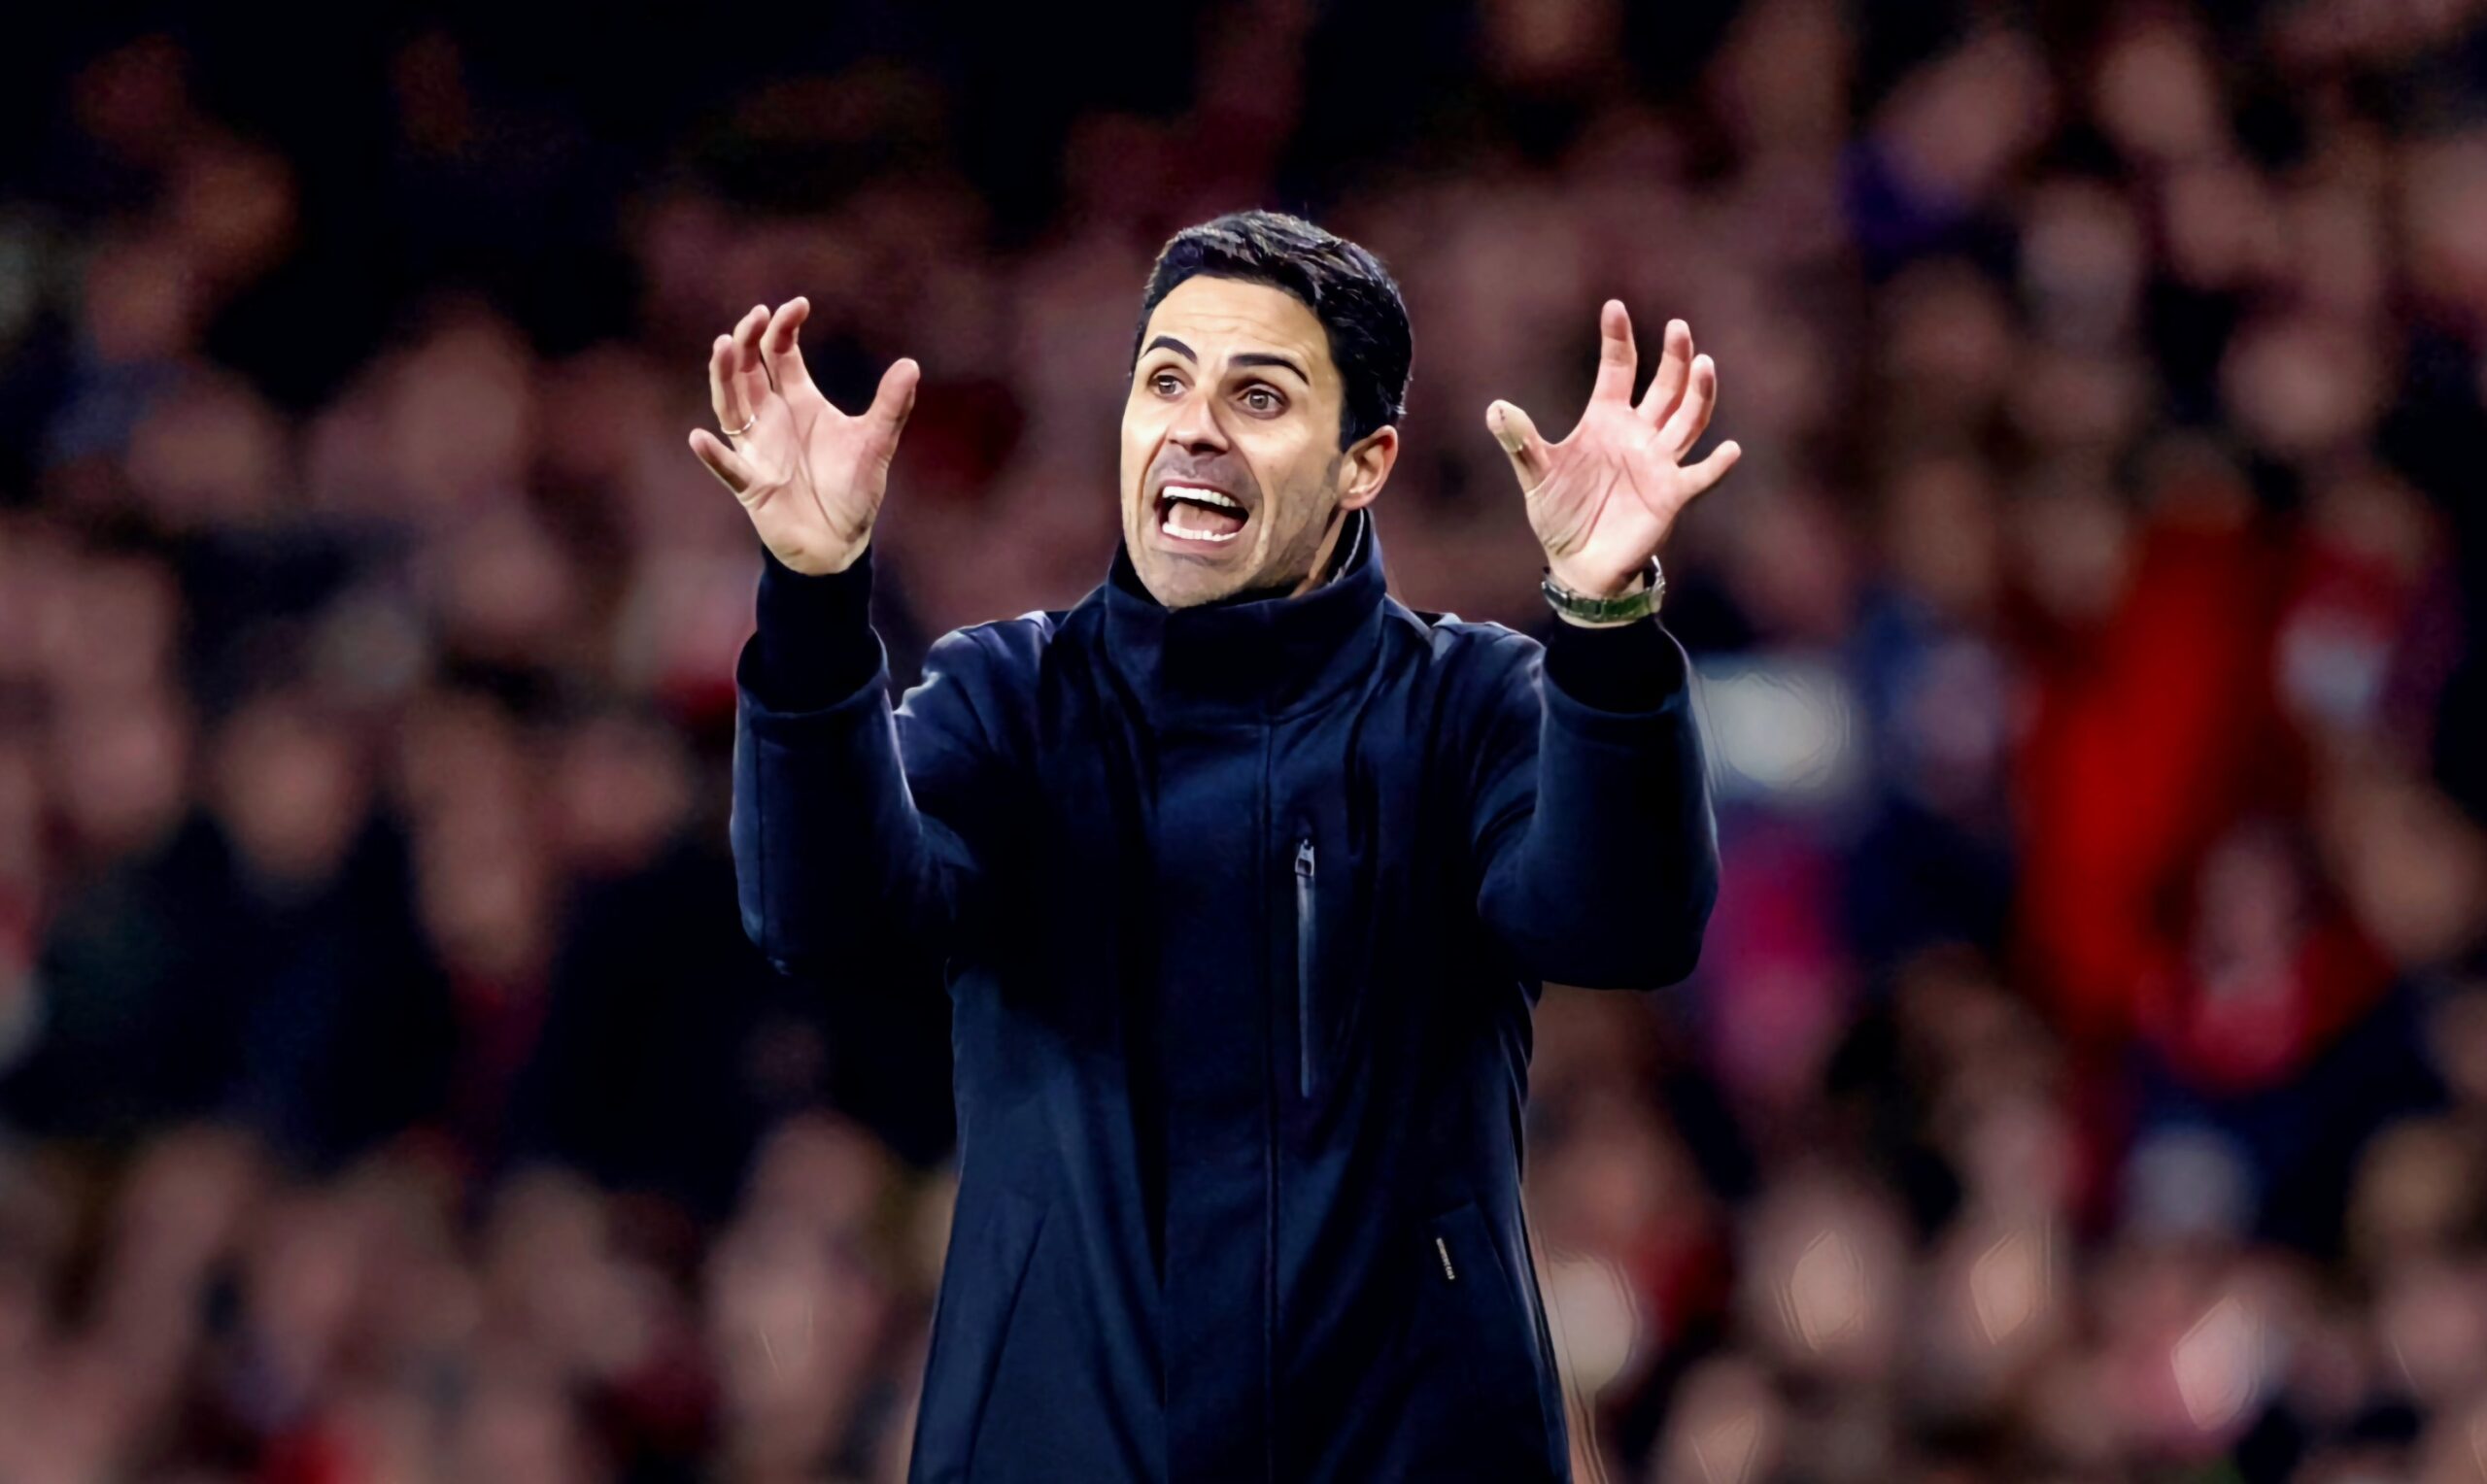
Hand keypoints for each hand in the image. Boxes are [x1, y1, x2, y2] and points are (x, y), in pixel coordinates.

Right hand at [688, 298, 920, 575]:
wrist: (839, 543)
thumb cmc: (853, 490)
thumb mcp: (876, 444)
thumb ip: (892, 407)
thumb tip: (911, 365)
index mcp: (800, 401)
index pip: (781, 354)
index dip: (783, 328)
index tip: (798, 306)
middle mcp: (772, 418)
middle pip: (749, 369)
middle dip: (748, 340)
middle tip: (753, 317)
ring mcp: (757, 449)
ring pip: (730, 405)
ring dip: (724, 377)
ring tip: (724, 347)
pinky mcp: (751, 484)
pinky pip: (728, 467)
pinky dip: (714, 454)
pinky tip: (701, 438)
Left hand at [1487, 301, 1740, 598]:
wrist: (1579, 563)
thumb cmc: (1560, 514)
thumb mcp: (1537, 476)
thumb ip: (1521, 442)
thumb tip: (1495, 408)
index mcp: (1606, 419)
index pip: (1618, 370)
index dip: (1617, 340)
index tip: (1614, 307)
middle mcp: (1638, 434)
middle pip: (1664, 386)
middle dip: (1674, 358)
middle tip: (1678, 327)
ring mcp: (1659, 462)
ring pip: (1686, 420)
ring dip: (1698, 395)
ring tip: (1705, 365)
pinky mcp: (1672, 494)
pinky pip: (1699, 476)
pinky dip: (1715, 464)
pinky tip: (1729, 449)